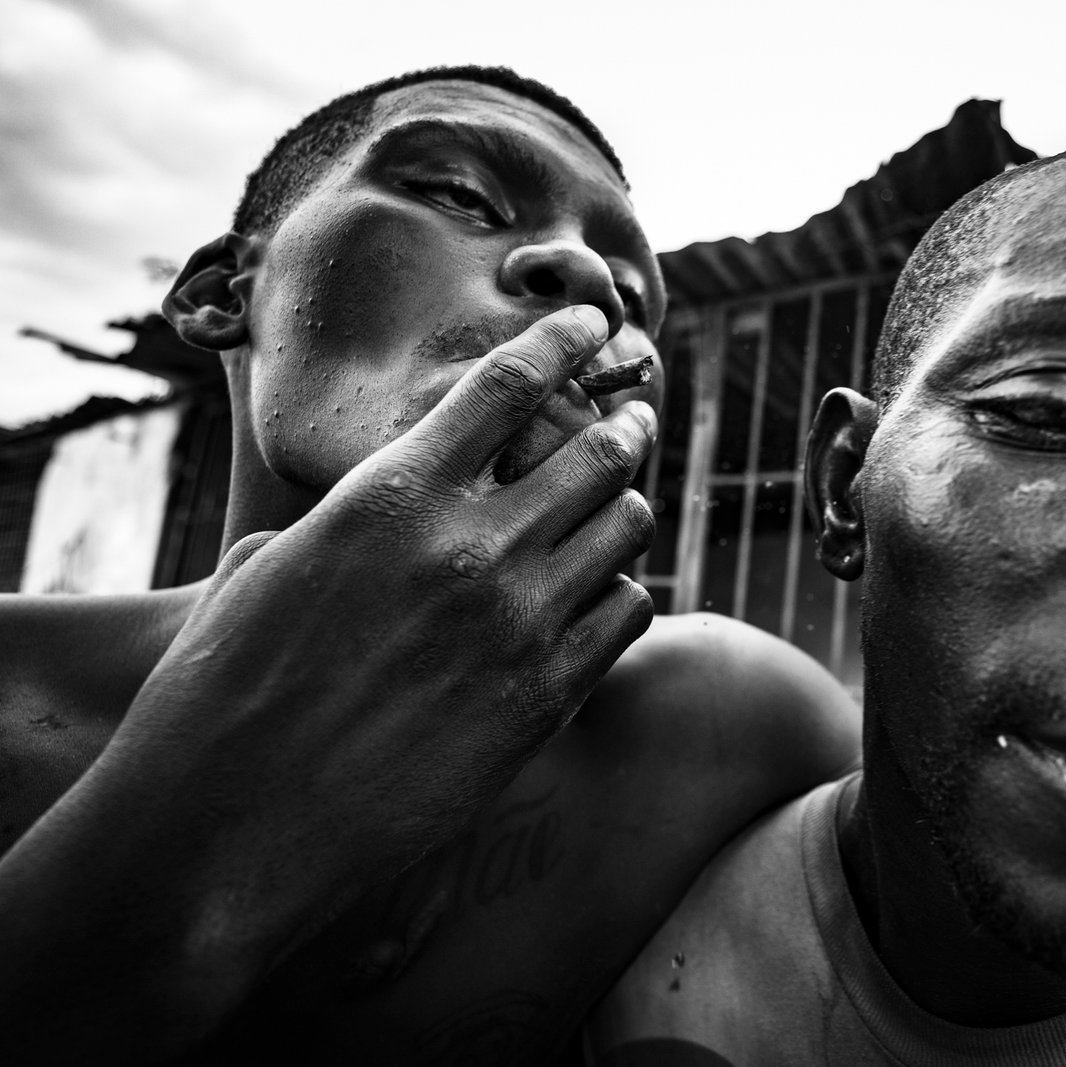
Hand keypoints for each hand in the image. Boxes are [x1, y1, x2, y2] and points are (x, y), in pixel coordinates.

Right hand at [0, 305, 655, 1056]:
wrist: (233, 824)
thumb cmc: (225, 689)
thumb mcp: (268, 566)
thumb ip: (347, 514)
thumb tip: (385, 496)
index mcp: (393, 492)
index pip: (509, 381)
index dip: (566, 338)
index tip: (599, 322)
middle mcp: (470, 545)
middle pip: (595, 451)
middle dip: (621, 425)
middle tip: (631, 418)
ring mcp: (519, 624)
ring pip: (627, 528)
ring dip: (623, 509)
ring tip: (614, 508)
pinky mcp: (548, 699)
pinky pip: (629, 613)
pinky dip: (623, 593)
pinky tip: (601, 598)